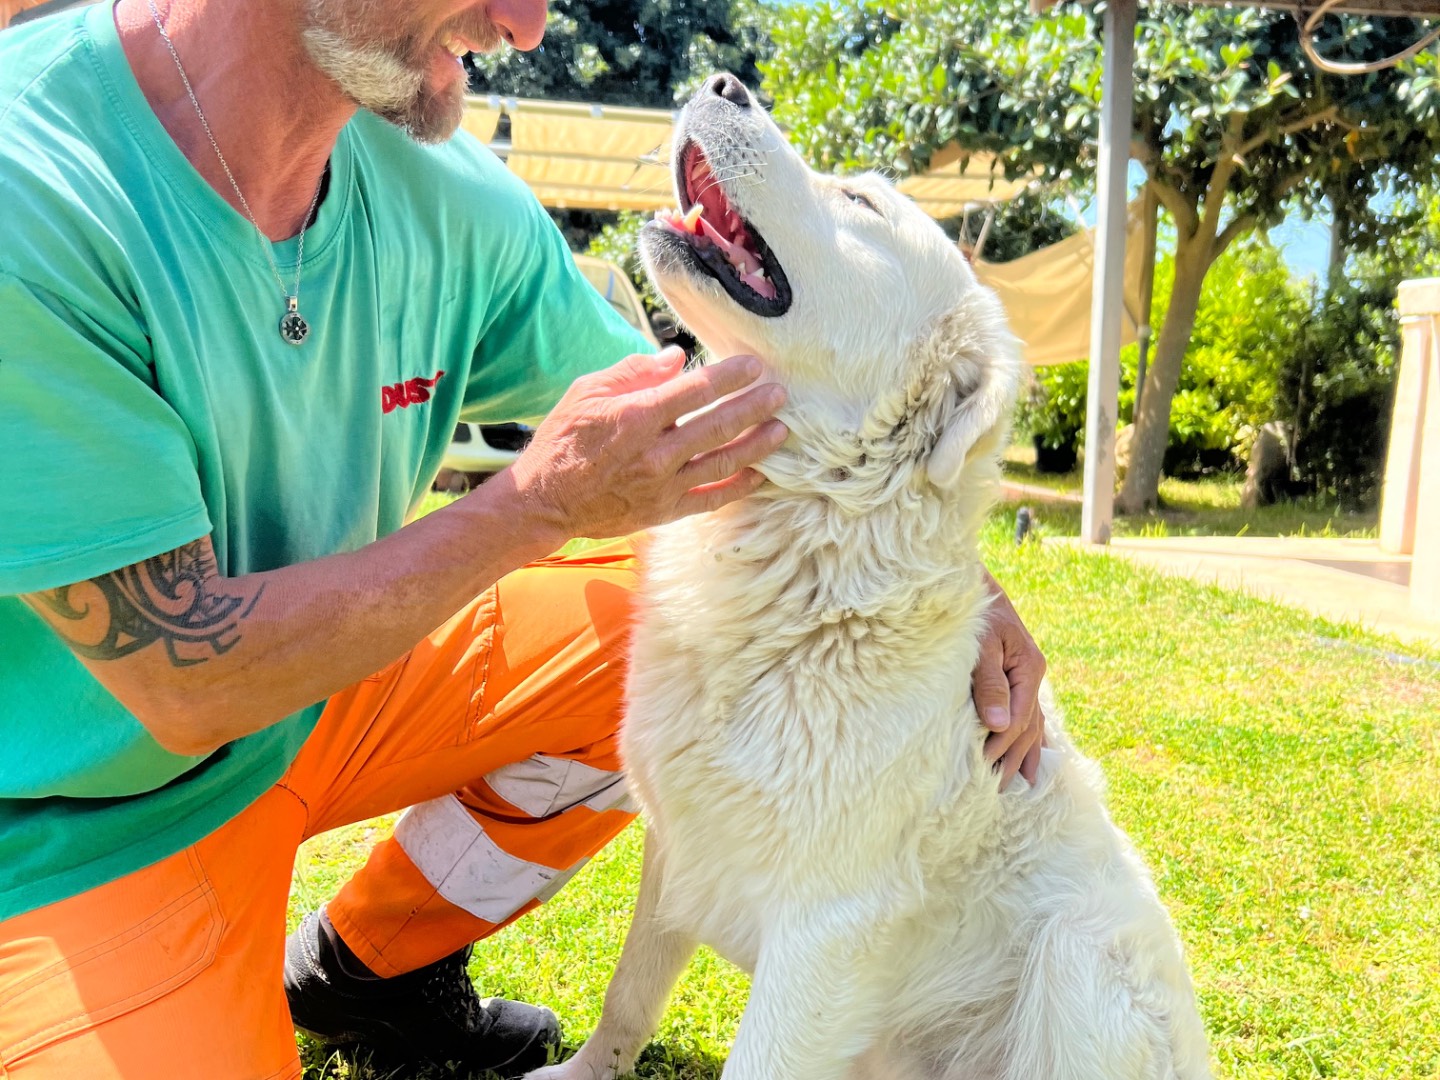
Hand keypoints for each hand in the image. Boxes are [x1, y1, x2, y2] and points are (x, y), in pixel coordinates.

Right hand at [505, 347, 787, 540]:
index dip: (730, 376)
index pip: (696, 390)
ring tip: (781, 429)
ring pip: (723, 462)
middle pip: (718, 425)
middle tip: (780, 394)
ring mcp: (663, 485)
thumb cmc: (562, 441)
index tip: (754, 365)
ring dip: (756, 445)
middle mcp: (656, 452)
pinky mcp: (665, 511)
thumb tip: (677, 358)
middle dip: (754, 407)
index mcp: (637, 416)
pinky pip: (711, 499)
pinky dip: (739, 488)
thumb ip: (633, 371)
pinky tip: (761, 475)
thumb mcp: (587, 392)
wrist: (544, 502)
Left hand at [972, 571, 1046, 787]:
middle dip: (1012, 759)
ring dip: (1024, 755)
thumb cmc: (975, 613)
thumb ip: (988, 684)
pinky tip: (1033, 760)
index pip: (1016, 719)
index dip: (1000, 746)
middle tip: (996, 791)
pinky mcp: (1019, 678)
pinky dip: (1031, 739)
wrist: (971, 585)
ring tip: (1019, 787)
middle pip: (1026, 727)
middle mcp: (1032, 676)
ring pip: (1031, 725)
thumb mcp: (981, 646)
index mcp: (1028, 668)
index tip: (983, 770)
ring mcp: (1028, 678)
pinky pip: (1030, 715)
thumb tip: (998, 724)